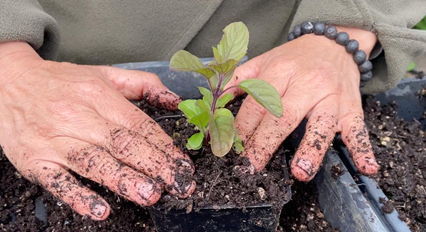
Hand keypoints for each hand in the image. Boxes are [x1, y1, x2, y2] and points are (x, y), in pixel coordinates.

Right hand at [0, 42, 195, 219]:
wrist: (8, 82)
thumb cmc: (62, 82)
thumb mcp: (104, 74)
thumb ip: (144, 84)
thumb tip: (176, 100)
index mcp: (98, 95)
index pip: (138, 124)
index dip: (164, 146)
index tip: (183, 164)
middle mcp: (77, 116)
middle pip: (121, 144)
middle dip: (153, 165)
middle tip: (178, 184)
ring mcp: (54, 140)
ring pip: (94, 163)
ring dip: (123, 181)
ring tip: (150, 194)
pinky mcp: (35, 160)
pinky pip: (58, 181)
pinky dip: (79, 196)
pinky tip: (100, 210)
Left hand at [228, 27, 378, 180]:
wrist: (333, 42)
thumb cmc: (294, 57)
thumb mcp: (263, 60)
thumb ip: (238, 79)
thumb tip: (215, 102)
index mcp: (280, 71)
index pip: (257, 104)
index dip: (241, 127)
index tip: (230, 148)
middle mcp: (306, 83)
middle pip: (283, 115)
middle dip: (264, 143)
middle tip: (251, 166)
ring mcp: (331, 96)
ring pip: (321, 123)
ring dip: (312, 148)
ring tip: (301, 172)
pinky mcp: (351, 106)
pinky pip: (358, 128)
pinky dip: (362, 147)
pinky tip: (366, 166)